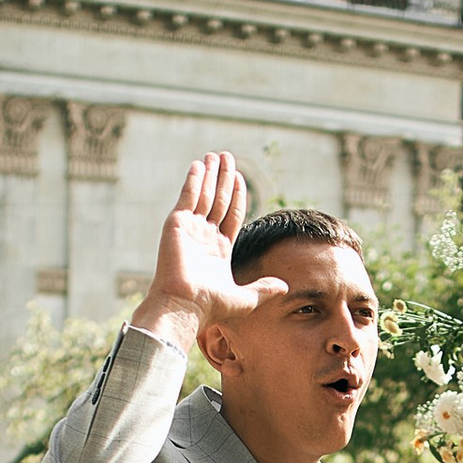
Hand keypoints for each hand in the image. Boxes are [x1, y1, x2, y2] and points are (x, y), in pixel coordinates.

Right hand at [132, 152, 287, 354]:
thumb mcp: (245, 298)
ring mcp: (190, 228)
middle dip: (223, 178)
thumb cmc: (211, 306)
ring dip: (210, 174)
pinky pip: (188, 196)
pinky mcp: (177, 224)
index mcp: (220, 249)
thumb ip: (264, 288)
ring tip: (216, 155)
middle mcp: (205, 236)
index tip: (240, 178)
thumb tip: (285, 286)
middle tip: (228, 157)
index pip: (231, 214)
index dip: (236, 195)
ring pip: (204, 195)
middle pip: (218, 200)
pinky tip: (200, 165)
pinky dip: (194, 180)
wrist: (185, 306)